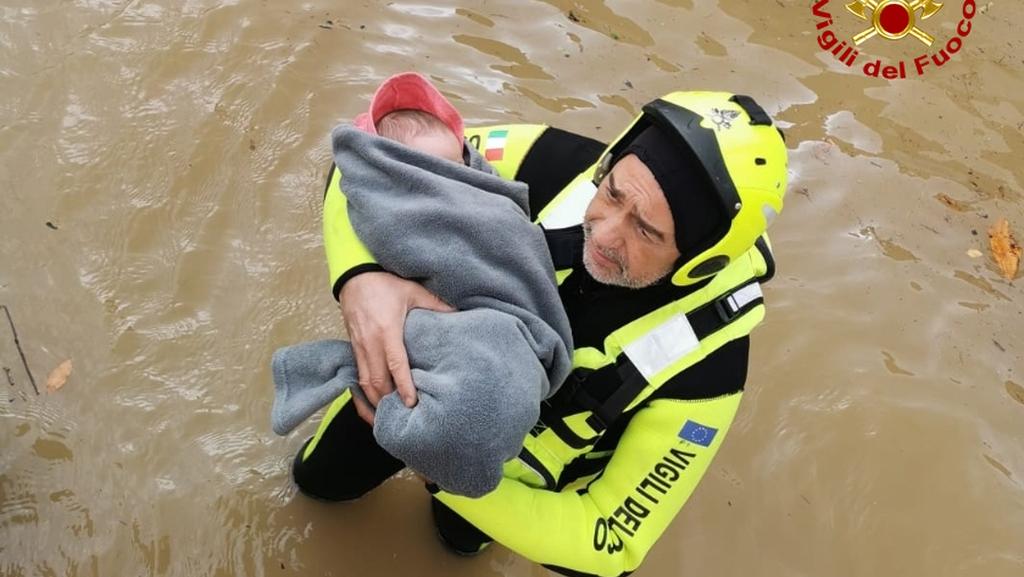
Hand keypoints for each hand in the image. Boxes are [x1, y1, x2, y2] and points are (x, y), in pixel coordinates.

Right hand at [339, 271, 455, 424]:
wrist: (354, 275)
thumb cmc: (384, 283)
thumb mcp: (413, 291)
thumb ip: (435, 304)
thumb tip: (458, 314)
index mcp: (387, 331)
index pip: (395, 365)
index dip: (403, 386)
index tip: (412, 403)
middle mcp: (370, 343)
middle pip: (377, 381)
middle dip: (389, 402)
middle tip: (403, 419)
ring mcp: (358, 347)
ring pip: (364, 383)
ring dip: (375, 403)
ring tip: (388, 419)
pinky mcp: (352, 348)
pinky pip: (356, 377)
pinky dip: (362, 395)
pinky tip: (371, 406)